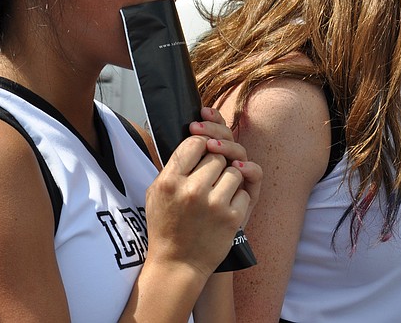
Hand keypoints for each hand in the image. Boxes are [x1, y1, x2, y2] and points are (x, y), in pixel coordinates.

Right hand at [143, 108, 260, 277]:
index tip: (204, 150)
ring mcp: (213, 204)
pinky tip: (225, 208)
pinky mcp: (232, 218)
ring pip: (234, 170)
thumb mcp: (157, 192)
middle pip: (217, 155)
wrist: (177, 265)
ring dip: (230, 178)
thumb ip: (174, 164)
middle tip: (209, 178)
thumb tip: (197, 135)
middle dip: (217, 163)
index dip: (203, 143)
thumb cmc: (166, 225)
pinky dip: (238, 198)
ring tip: (218, 193)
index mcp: (169, 181)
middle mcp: (191, 190)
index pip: (196, 143)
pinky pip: (244, 191)